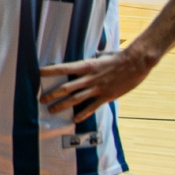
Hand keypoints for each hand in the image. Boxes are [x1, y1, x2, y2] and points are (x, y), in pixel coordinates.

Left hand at [38, 46, 157, 120]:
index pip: (63, 68)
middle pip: (66, 87)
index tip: (38, 72)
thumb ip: (90, 61)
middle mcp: (89, 78)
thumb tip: (86, 60)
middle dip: (51, 94)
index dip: (50, 71)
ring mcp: (97, 88)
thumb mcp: (100, 56)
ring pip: (75, 99)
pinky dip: (82, 113)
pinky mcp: (106, 96)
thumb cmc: (118, 57)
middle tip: (40, 99)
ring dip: (62, 105)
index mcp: (86, 65)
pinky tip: (75, 119)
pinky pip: (92, 107)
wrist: (136, 63)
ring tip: (51, 110)